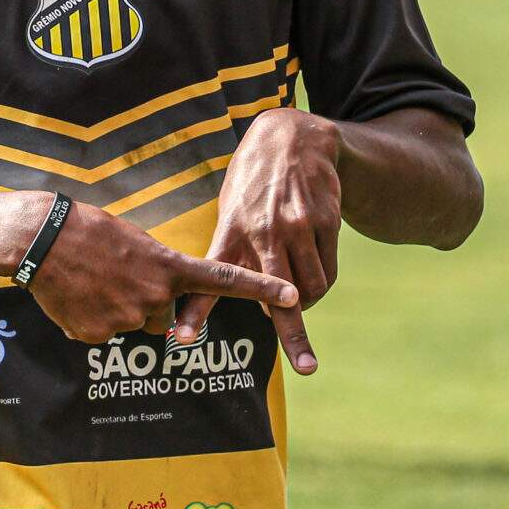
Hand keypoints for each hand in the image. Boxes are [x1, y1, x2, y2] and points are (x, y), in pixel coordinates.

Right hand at [22, 194, 297, 346]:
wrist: (41, 240)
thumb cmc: (86, 230)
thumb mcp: (134, 241)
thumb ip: (157, 270)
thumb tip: (161, 295)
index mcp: (168, 268)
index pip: (224, 280)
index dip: (262, 288)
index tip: (293, 295)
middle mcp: (155, 297)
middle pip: (165, 316)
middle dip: (147, 302)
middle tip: (115, 276)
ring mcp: (127, 319)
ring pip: (134, 325)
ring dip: (117, 310)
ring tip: (92, 282)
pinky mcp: (98, 336)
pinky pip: (104, 334)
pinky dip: (92, 319)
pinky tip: (76, 296)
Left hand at [174, 106, 340, 375]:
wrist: (292, 141)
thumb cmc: (252, 188)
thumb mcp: (230, 215)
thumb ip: (229, 258)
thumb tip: (228, 306)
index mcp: (231, 233)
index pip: (211, 280)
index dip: (194, 311)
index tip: (182, 338)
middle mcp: (264, 232)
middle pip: (281, 297)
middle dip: (294, 336)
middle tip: (306, 367)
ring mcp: (297, 227)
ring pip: (310, 290)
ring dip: (304, 303)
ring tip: (294, 295)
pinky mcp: (325, 223)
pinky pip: (327, 274)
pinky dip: (319, 284)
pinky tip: (310, 271)